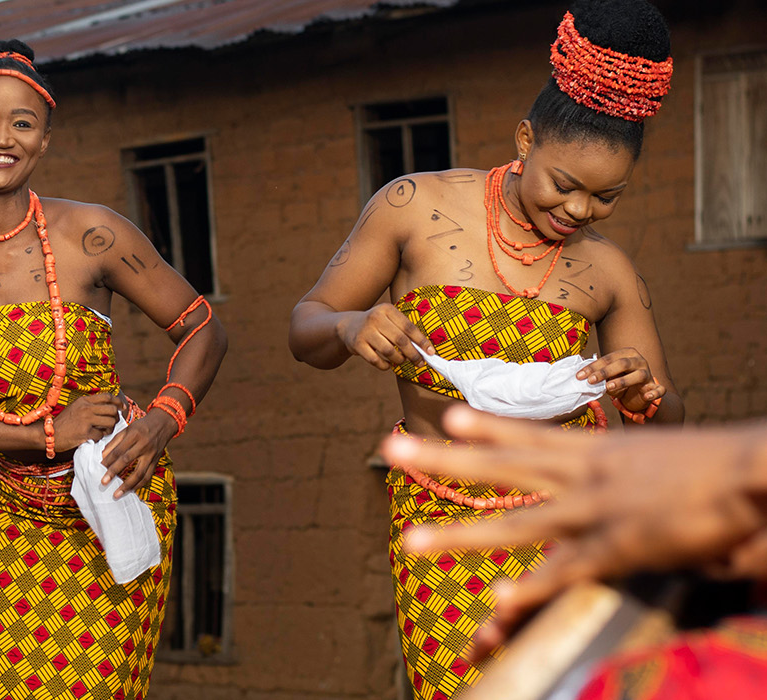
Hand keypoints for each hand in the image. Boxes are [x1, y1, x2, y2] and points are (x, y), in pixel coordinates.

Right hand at [52, 392, 123, 453]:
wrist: (48, 434)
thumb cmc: (63, 423)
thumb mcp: (75, 408)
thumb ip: (89, 406)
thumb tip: (108, 407)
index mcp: (84, 400)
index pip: (107, 396)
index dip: (118, 402)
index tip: (122, 408)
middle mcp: (86, 408)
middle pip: (112, 409)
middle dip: (116, 417)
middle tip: (114, 423)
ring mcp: (85, 420)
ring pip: (110, 422)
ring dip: (110, 429)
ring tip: (104, 432)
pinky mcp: (84, 433)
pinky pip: (101, 435)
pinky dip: (100, 438)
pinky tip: (94, 438)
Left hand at [101, 410, 176, 498]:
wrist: (163, 423)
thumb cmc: (142, 426)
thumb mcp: (127, 429)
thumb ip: (114, 442)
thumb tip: (103, 456)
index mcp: (134, 434)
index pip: (119, 449)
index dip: (108, 460)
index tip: (99, 468)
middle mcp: (143, 445)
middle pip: (127, 460)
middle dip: (114, 472)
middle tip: (103, 482)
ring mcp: (151, 454)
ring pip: (139, 472)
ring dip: (127, 485)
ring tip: (117, 494)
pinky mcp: (156, 461)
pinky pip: (148, 476)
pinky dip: (139, 485)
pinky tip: (131, 490)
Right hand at [338, 304, 433, 370]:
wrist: (348, 326)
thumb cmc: (377, 325)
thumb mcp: (389, 319)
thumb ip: (405, 331)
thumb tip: (426, 350)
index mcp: (387, 309)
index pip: (409, 327)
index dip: (422, 341)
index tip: (430, 353)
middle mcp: (375, 318)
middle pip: (400, 340)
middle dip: (413, 354)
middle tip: (420, 362)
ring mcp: (365, 331)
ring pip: (389, 351)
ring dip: (399, 360)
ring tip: (402, 361)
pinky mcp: (357, 344)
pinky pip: (376, 360)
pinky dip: (385, 366)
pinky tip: (389, 365)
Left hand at [383, 406, 766, 659]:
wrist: (755, 470)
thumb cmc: (715, 467)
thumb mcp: (657, 459)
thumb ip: (624, 468)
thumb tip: (607, 475)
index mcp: (598, 452)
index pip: (531, 435)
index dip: (487, 426)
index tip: (447, 414)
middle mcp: (586, 475)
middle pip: (501, 466)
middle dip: (443, 458)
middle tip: (391, 448)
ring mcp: (598, 511)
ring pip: (517, 523)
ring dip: (461, 535)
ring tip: (408, 543)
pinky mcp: (621, 547)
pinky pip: (567, 571)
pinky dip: (533, 586)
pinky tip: (498, 598)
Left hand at [577, 347, 664, 413]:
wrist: (639, 394)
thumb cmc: (620, 381)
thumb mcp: (608, 378)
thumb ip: (600, 376)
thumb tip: (584, 378)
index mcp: (626, 354)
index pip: (607, 358)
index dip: (593, 367)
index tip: (579, 376)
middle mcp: (639, 361)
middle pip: (622, 363)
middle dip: (605, 372)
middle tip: (591, 380)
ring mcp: (648, 373)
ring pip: (638, 375)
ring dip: (623, 381)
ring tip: (609, 387)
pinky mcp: (655, 387)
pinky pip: (658, 389)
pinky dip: (654, 393)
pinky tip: (647, 396)